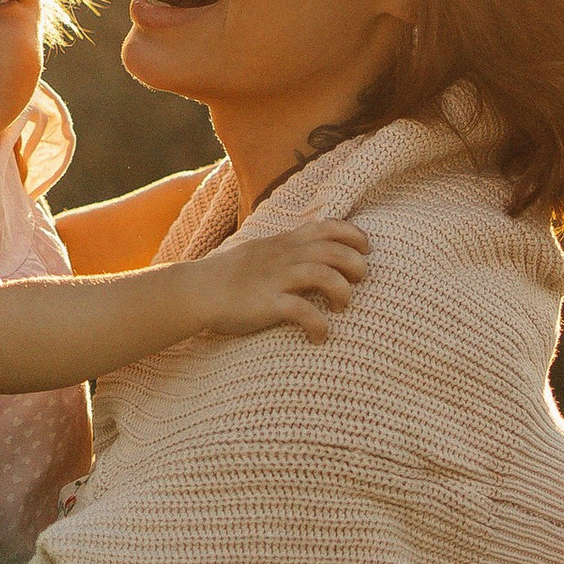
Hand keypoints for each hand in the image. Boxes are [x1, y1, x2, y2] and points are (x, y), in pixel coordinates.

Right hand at [183, 218, 370, 346]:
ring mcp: (276, 279)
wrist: (197, 290)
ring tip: (340, 307)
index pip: (329, 227)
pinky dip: (319, 325)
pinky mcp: (267, 304)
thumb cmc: (232, 274)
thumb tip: (316, 248)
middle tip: (356, 283)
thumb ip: (289, 247)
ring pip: (324, 275)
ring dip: (342, 292)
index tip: (365, 250)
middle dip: (356, 265)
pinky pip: (302, 311)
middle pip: (335, 251)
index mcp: (286, 242)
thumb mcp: (264, 250)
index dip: (354, 236)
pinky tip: (320, 336)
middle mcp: (285, 256)